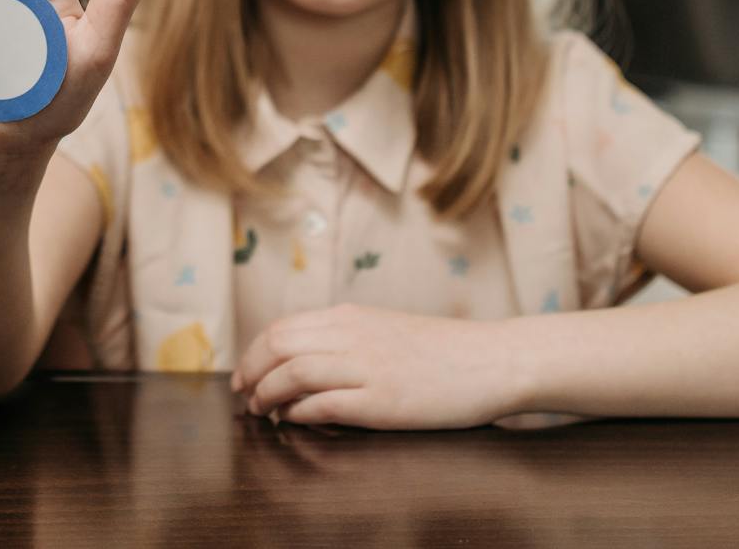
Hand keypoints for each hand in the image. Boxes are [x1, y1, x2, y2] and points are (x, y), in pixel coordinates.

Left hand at [231, 303, 521, 429]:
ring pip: (293, 373)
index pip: (282, 328)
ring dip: (268, 394)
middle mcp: (352, 336)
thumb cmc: (443, 351)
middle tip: (244, 395)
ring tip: (261, 411)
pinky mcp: (382, 400)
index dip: (254, 353)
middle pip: (278, 346)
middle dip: (251, 372)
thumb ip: (347, 338)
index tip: (245, 373)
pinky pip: (323, 404)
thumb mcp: (386, 330)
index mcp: (351, 318)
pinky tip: (292, 421)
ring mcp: (367, 367)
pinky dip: (298, 413)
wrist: (493, 360)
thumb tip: (304, 357)